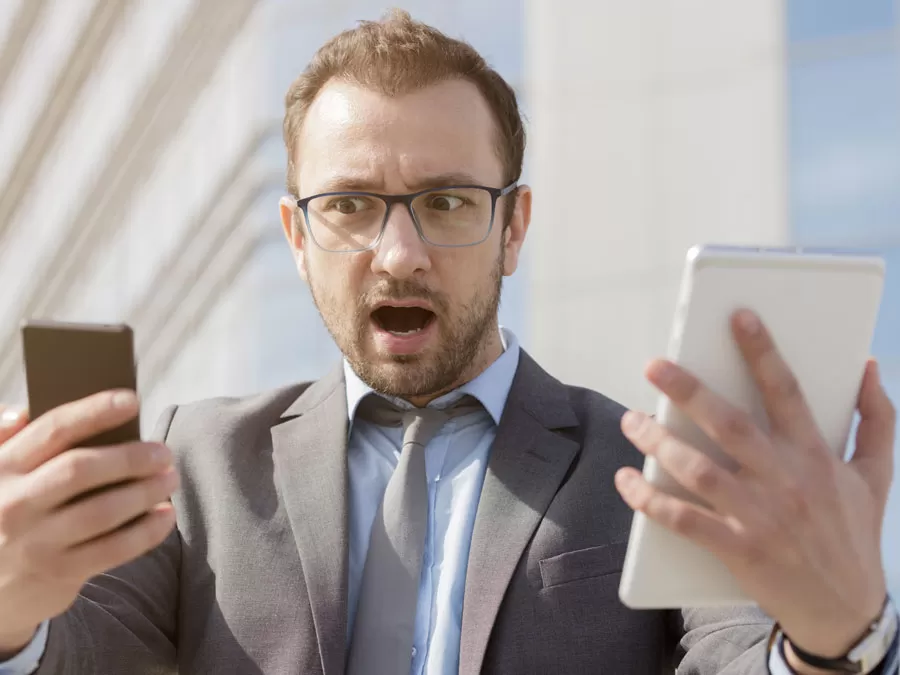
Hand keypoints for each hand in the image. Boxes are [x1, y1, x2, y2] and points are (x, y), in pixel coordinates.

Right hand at [0, 392, 178, 655]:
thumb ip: (4, 441)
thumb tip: (23, 412)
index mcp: (1, 468)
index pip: (53, 430)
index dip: (95, 411)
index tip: (132, 401)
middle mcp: (15, 503)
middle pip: (82, 469)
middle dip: (131, 457)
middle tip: (163, 452)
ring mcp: (36, 542)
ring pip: (103, 510)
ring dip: (146, 491)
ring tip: (170, 479)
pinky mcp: (57, 574)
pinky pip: (113, 549)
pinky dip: (147, 531)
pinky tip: (165, 516)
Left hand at [615, 310, 895, 660]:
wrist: (847, 611)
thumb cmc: (854, 535)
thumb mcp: (876, 475)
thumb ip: (876, 418)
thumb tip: (869, 367)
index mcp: (815, 456)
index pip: (786, 391)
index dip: (762, 351)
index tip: (738, 316)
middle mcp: (785, 480)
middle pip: (730, 425)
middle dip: (689, 391)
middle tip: (654, 366)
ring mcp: (759, 516)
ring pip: (699, 469)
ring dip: (659, 442)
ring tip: (632, 420)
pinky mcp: (737, 548)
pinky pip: (684, 520)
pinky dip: (651, 500)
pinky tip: (628, 480)